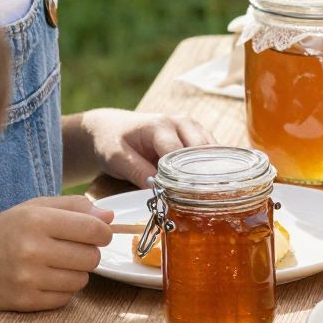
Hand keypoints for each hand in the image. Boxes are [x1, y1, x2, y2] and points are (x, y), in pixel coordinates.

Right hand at [0, 196, 112, 312]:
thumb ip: (73, 207)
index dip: (103, 233)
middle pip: (92, 257)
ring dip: (75, 273)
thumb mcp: (32, 208)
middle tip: (70, 250)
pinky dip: (61, 290)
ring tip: (53, 265)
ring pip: (82, 280)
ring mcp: (28, 278)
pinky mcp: (24, 301)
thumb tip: (109, 216)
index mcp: (36, 220)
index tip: (97, 234)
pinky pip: (65, 298)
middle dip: (88, 253)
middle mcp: (32, 249)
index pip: (94, 230)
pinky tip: (43, 280)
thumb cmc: (1, 233)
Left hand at [72, 109, 214, 186]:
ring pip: (212, 150)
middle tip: (203, 199)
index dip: (185, 177)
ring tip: (211, 194)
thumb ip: (137, 171)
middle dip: (204, 174)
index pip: (181, 154)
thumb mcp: (116, 158)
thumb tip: (160, 189)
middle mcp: (181, 122)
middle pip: (203, 151)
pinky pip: (211, 151)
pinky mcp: (195, 134)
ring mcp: (191, 126)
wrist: (110, 126)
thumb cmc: (111, 141)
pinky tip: (211, 184)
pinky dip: (212, 166)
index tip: (186, 198)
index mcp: (160, 126)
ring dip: (213, 170)